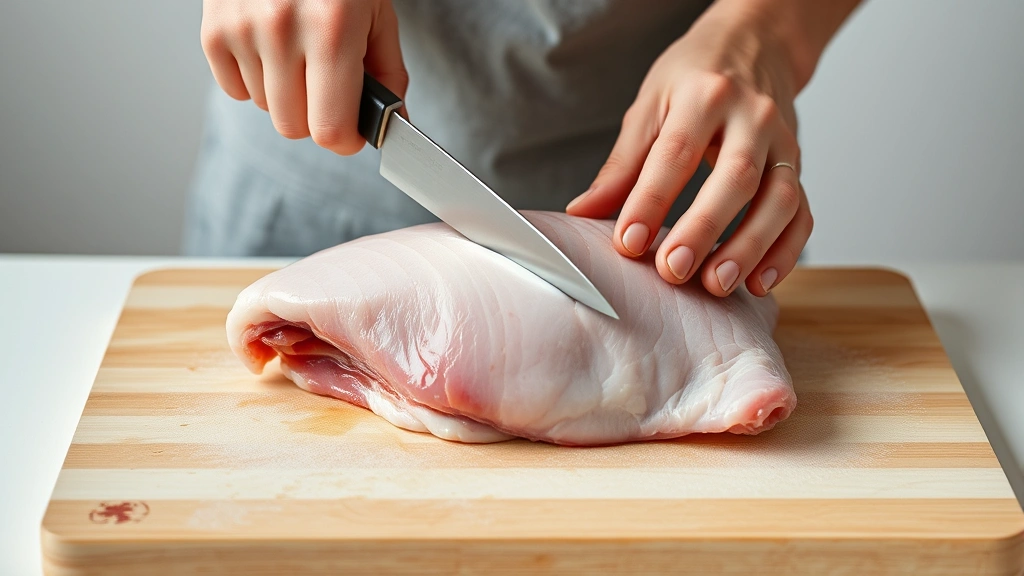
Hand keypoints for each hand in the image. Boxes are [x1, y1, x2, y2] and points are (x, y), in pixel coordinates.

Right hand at [200, 0, 406, 154]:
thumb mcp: (378, 13)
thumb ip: (387, 73)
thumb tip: (390, 123)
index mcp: (332, 29)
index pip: (330, 130)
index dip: (346, 140)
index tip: (352, 133)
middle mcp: (281, 30)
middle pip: (294, 127)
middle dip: (316, 115)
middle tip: (328, 85)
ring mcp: (241, 29)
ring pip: (266, 109)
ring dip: (286, 93)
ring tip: (299, 52)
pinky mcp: (213, 30)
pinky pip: (236, 90)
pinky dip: (255, 79)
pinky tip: (271, 47)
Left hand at [566, 1, 816, 296]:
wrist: (754, 44)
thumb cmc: (694, 78)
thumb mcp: (650, 106)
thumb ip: (621, 165)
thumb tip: (582, 212)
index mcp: (705, 96)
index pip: (676, 153)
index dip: (652, 200)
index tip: (628, 242)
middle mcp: (752, 117)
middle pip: (735, 178)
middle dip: (704, 229)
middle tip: (673, 271)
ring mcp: (783, 143)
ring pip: (779, 200)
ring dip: (750, 248)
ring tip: (716, 285)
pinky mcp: (798, 167)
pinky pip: (802, 213)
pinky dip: (784, 252)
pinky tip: (758, 282)